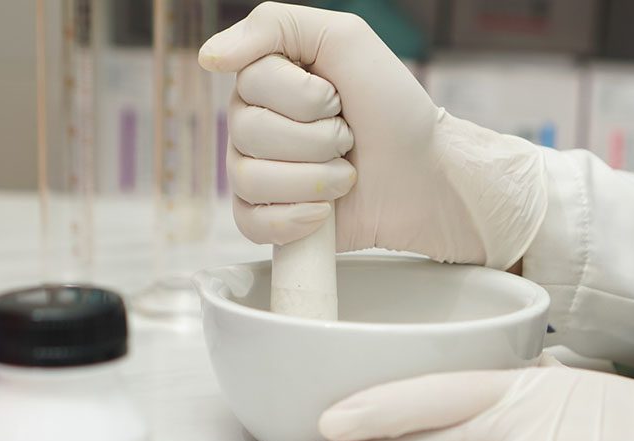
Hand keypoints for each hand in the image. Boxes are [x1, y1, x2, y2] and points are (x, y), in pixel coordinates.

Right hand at [199, 2, 548, 267]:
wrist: (425, 174)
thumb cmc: (392, 106)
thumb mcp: (346, 38)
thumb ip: (275, 25)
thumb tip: (209, 58)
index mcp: (266, 79)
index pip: (251, 82)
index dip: (305, 97)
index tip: (339, 97)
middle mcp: (254, 123)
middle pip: (247, 132)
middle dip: (316, 139)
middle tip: (348, 137)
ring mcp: (259, 172)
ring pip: (249, 178)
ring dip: (314, 179)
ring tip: (345, 174)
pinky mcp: (270, 218)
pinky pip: (251, 223)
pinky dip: (294, 220)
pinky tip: (323, 211)